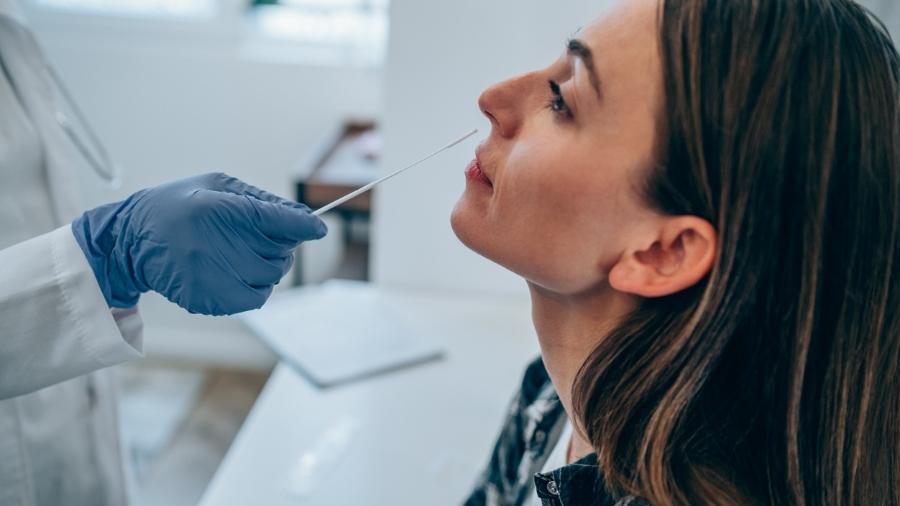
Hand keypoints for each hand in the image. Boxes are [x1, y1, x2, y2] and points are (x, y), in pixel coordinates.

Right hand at [72, 173, 326, 314]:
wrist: (131, 241)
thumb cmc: (179, 206)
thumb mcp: (217, 186)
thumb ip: (262, 201)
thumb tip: (303, 217)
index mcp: (221, 209)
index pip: (280, 220)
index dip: (304, 225)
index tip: (317, 227)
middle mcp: (219, 245)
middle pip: (281, 253)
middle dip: (282, 244)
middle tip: (263, 236)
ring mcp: (215, 277)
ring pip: (272, 277)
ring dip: (269, 265)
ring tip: (244, 253)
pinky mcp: (210, 300)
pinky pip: (255, 297)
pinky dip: (256, 285)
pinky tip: (236, 270)